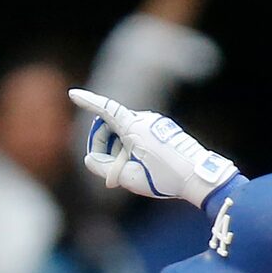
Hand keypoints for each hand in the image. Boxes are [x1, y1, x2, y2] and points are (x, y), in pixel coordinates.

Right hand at [69, 89, 236, 205]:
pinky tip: (141, 166)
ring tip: (130, 172)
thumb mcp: (130, 178)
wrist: (199, 176)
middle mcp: (144, 119)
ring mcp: (154, 122)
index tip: (73, 94)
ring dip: (118, 150)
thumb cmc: (166, 178)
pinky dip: (130, 148)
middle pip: (110, 126)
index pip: (105, 109)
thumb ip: (104, 168)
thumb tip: (90, 159)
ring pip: (123, 132)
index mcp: (134, 127)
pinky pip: (136, 134)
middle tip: (110, 173)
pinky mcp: (160, 128)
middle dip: (104, 146)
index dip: (87, 102)